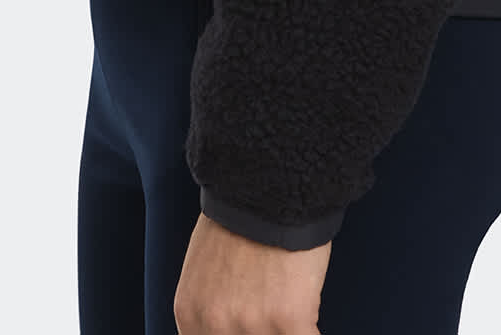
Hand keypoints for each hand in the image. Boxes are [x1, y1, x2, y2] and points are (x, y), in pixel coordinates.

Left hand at [174, 209, 331, 332]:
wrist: (270, 181)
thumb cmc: (241, 215)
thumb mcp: (204, 267)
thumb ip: (210, 306)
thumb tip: (225, 327)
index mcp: (189, 314)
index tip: (252, 328)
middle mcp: (214, 324)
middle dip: (262, 332)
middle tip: (271, 319)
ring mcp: (250, 324)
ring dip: (284, 330)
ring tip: (293, 314)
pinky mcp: (288, 319)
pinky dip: (310, 332)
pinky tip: (310, 321)